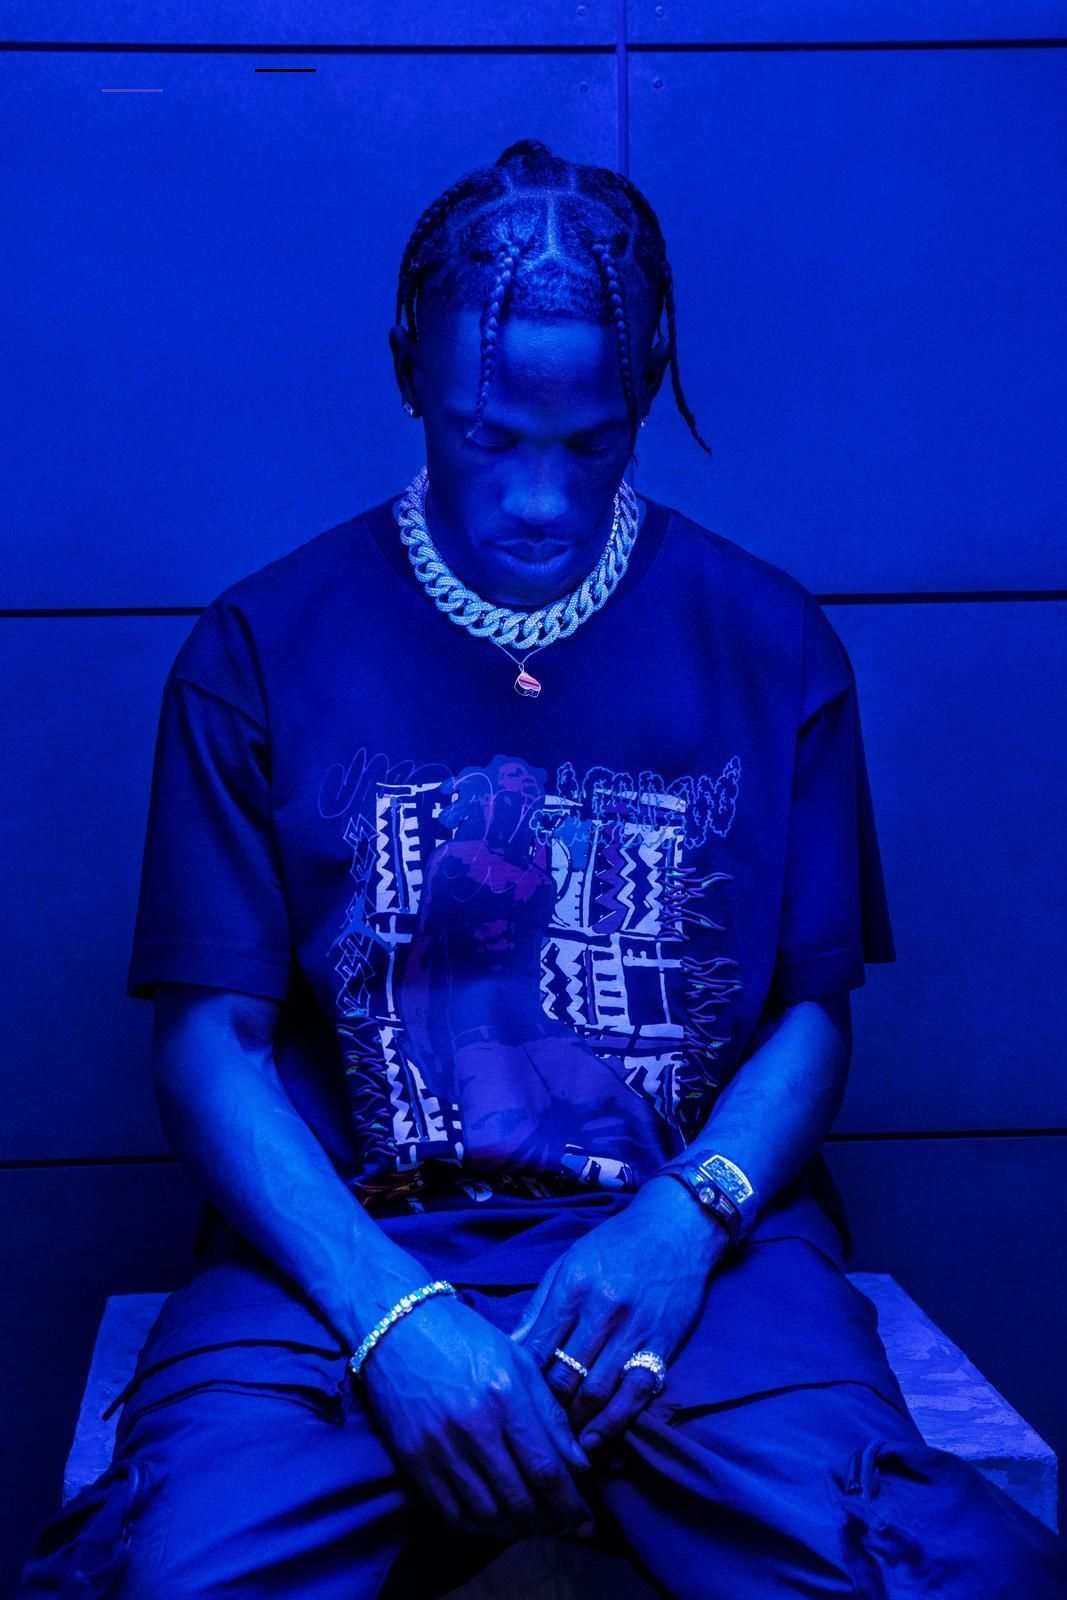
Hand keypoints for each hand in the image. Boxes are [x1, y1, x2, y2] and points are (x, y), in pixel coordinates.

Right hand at [358, 1289, 593, 1538]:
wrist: (398, 1328)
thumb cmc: (465, 1338)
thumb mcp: (518, 1361)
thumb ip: (550, 1414)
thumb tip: (579, 1466)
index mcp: (504, 1394)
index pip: (546, 1469)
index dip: (570, 1503)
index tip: (586, 1517)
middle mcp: (472, 1426)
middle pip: (520, 1499)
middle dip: (551, 1521)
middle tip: (566, 1525)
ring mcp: (438, 1447)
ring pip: (488, 1514)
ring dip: (519, 1529)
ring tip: (537, 1524)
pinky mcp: (413, 1461)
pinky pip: (453, 1513)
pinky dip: (481, 1526)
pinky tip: (499, 1519)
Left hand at [510, 1176, 728, 1452]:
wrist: (676, 1228)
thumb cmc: (615, 1244)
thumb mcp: (568, 1263)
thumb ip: (540, 1306)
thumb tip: (509, 1347)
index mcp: (573, 1286)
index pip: (537, 1347)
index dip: (521, 1382)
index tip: (511, 1402)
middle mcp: (602, 1309)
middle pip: (564, 1375)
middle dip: (546, 1408)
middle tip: (533, 1431)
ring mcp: (634, 1329)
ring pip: (596, 1390)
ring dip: (576, 1423)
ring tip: (560, 1445)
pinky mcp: (663, 1344)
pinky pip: (635, 1392)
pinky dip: (614, 1422)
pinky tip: (596, 1441)